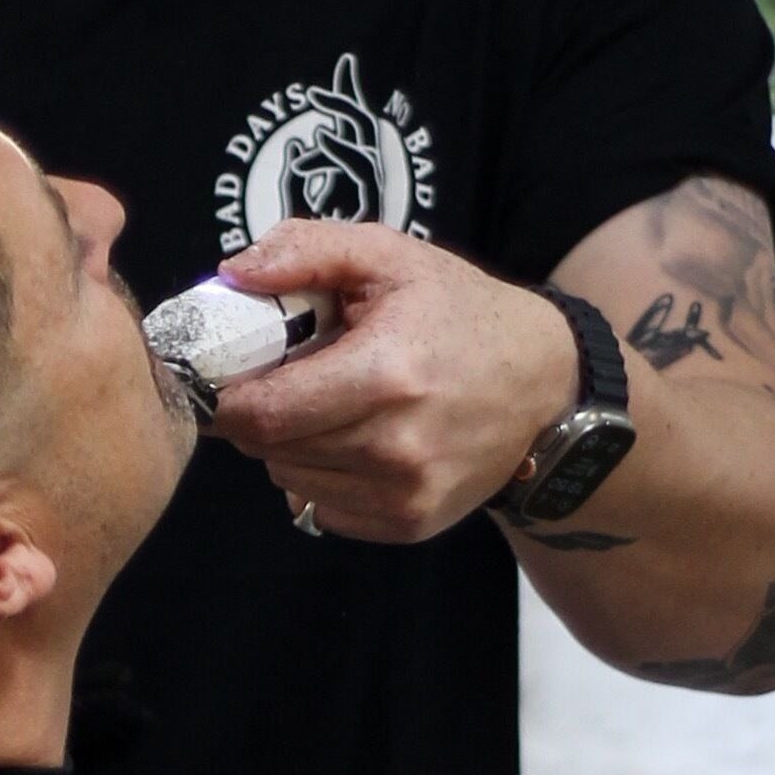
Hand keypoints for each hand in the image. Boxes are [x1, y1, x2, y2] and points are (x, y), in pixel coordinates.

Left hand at [211, 220, 579, 542]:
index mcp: (386, 374)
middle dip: (261, 415)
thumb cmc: (459, 314)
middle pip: (270, 449)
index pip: (262, 413)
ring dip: (291, 446)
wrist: (544, 385)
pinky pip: (323, 509)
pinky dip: (322, 478)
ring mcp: (404, 494)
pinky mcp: (409, 524)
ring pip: (289, 480)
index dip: (230, 397)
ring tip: (333, 408)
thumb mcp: (390, 257)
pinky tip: (357, 442)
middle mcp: (395, 446)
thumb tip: (232, 277)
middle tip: (290, 381)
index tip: (232, 376)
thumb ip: (307, 251)